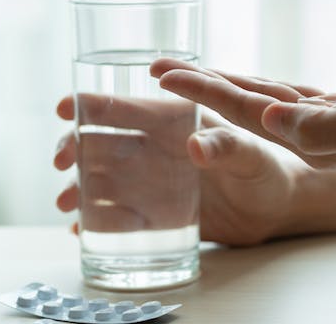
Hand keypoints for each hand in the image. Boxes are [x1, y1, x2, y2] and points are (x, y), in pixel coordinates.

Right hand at [54, 95, 304, 245]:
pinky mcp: (155, 216)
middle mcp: (154, 150)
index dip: (92, 105)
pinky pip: (117, 218)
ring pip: (100, 180)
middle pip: (101, 143)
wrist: (274, 210)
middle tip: (61, 161)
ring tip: (66, 204)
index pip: (125, 108)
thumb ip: (228, 147)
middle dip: (73, 147)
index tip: (65, 108)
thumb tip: (196, 147)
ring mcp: (150, 184)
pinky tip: (79, 230)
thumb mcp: (251, 155)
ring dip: (78, 188)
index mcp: (173, 122)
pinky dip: (96, 222)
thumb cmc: (266, 169)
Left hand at [151, 59, 335, 167]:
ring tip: (192, 71)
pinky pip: (288, 96)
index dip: (199, 91)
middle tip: (157, 67)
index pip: (239, 113)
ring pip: (260, 100)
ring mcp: (323, 124)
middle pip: (239, 108)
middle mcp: (309, 135)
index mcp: (310, 139)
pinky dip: (262, 86)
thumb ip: (319, 126)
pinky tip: (249, 82)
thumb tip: (267, 120)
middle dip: (197, 88)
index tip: (160, 73)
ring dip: (224, 85)